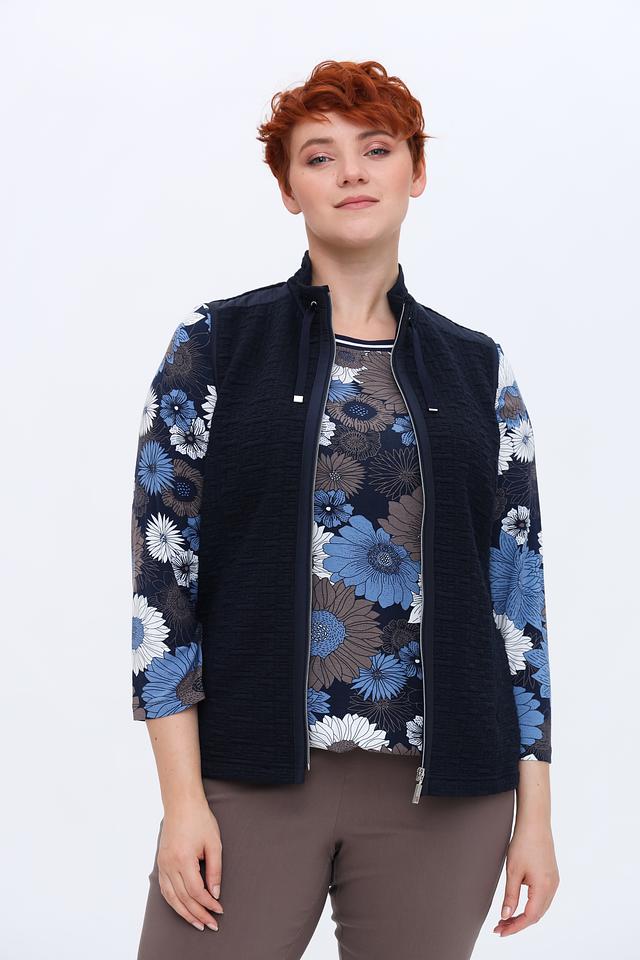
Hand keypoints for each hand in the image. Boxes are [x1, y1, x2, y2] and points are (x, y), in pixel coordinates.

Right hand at [156, 798, 224, 931]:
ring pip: (171, 897)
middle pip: (183, 898)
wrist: (181, 803)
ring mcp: (163, 864)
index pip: (196, 891)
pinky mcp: (161, 862)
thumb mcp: (214, 843)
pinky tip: (182, 908)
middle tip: (211, 924)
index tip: (219, 910)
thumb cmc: (200, 819)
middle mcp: (169, 864)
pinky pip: (164, 889)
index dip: (208, 904)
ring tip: (197, 923)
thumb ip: (215, 870)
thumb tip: (215, 893)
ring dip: (185, 913)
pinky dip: (174, 901)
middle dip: (198, 914)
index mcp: (183, 859)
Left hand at [494, 821, 559, 936]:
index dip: (515, 926)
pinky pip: (543, 898)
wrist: (535, 823)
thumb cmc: (524, 843)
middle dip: (518, 923)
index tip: (500, 931)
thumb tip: (506, 916)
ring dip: (524, 916)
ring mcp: (554, 882)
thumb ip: (510, 896)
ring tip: (506, 918)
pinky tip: (520, 905)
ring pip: (540, 908)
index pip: (530, 917)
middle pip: (536, 915)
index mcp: (544, 888)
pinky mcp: (552, 876)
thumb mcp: (513, 871)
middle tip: (500, 927)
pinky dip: (531, 906)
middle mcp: (552, 887)